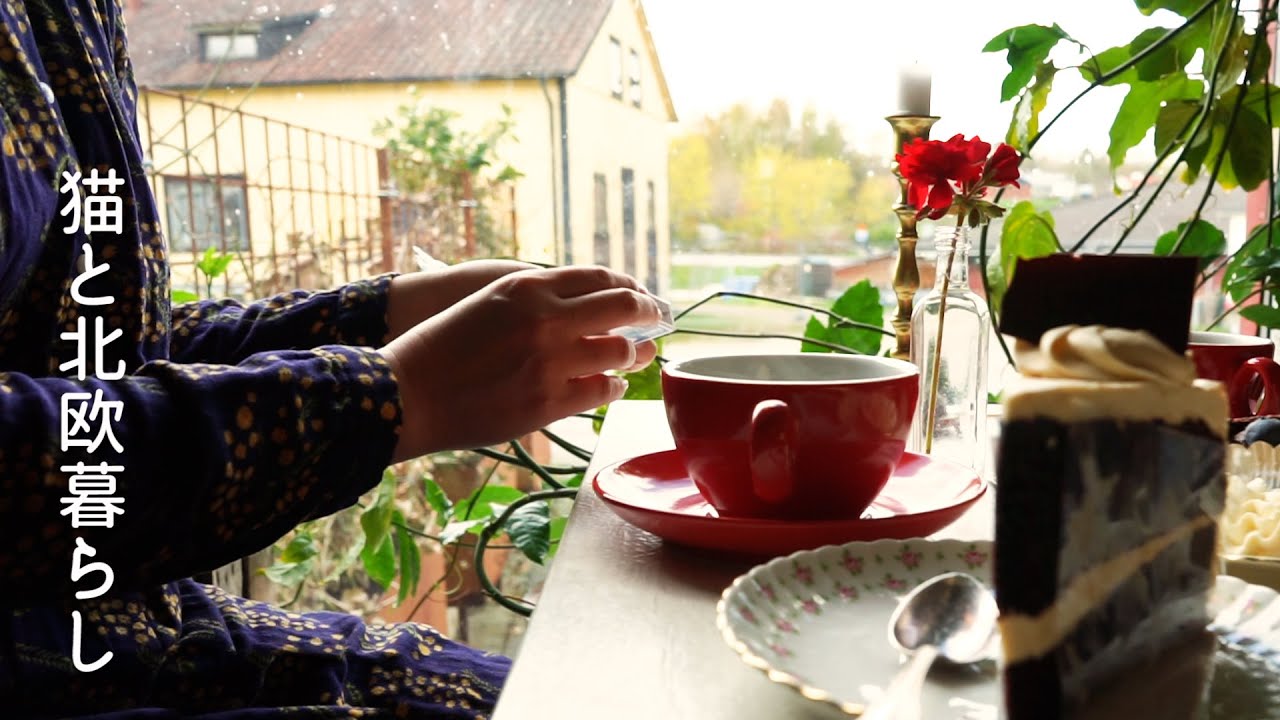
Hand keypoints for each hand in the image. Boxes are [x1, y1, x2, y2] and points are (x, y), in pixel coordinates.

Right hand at [380, 265, 659, 461]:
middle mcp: (544, 318)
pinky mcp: (548, 401)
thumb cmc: (441, 346)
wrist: (407, 393)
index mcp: (527, 286)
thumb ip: (536, 298)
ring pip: (620, 350)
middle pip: (623, 305)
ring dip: (635, 352)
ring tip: (639, 354)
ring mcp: (549, 361)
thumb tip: (585, 303)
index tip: (640, 294)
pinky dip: (613, 386)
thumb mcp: (488, 302)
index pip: (600, 277)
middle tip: (660, 318)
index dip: (629, 285)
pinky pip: (601, 390)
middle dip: (650, 311)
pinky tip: (611, 385)